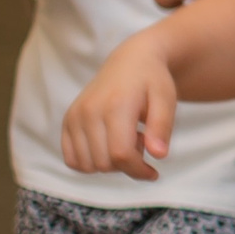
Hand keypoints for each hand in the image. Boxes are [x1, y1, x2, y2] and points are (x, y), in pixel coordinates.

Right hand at [62, 38, 176, 181]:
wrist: (131, 61)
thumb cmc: (153, 81)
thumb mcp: (166, 100)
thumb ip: (162, 127)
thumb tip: (159, 155)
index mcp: (115, 105)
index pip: (120, 154)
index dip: (138, 171)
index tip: (153, 172)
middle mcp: (89, 111)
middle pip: (103, 163)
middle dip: (127, 165)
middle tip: (141, 143)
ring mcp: (74, 116)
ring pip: (87, 165)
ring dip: (109, 163)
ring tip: (126, 140)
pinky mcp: (67, 121)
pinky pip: (72, 159)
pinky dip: (91, 162)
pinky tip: (108, 144)